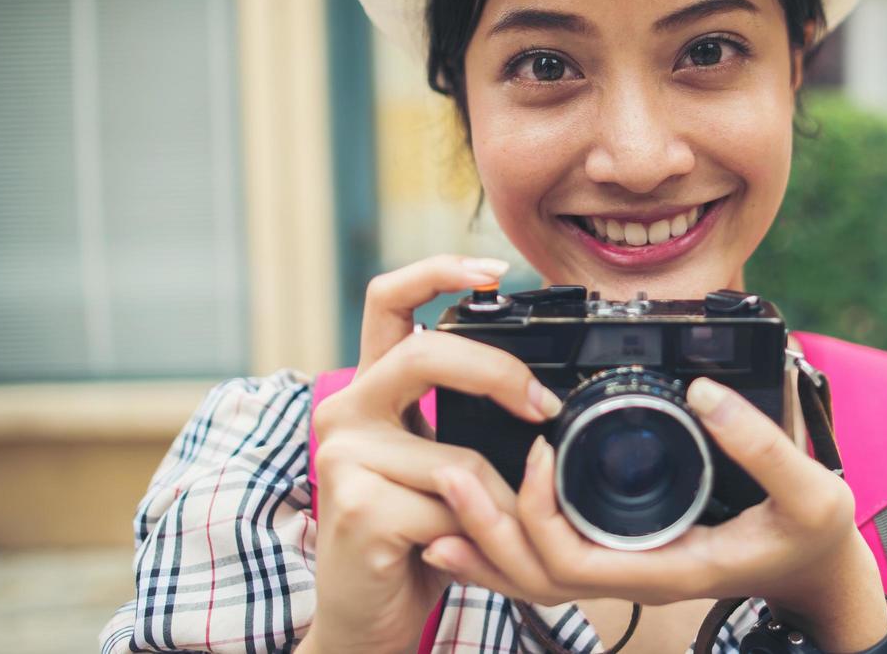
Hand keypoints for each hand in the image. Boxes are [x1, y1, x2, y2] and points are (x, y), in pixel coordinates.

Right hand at [303, 255, 561, 653]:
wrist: (364, 616)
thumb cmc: (412, 535)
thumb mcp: (437, 463)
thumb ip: (461, 419)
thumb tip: (541, 393)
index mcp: (369, 388)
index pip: (387, 299)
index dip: (437, 271)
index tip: (495, 271)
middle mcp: (345, 410)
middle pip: (425, 353)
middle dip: (498, 373)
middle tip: (543, 406)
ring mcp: (343, 456)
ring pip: (455, 454)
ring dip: (498, 496)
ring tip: (500, 522)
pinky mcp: (357, 506)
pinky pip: (451, 506)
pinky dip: (479, 531)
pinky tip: (463, 550)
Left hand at [421, 376, 886, 650]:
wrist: (820, 566)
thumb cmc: (813, 534)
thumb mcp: (809, 491)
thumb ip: (762, 444)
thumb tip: (705, 390)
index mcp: (668, 566)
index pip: (573, 564)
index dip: (540, 514)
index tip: (538, 451)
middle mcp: (636, 574)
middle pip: (536, 577)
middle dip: (487, 531)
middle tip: (451, 473)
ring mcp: (628, 566)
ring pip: (537, 576)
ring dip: (486, 540)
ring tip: (441, 494)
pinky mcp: (626, 548)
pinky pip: (554, 557)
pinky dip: (509, 541)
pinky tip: (480, 512)